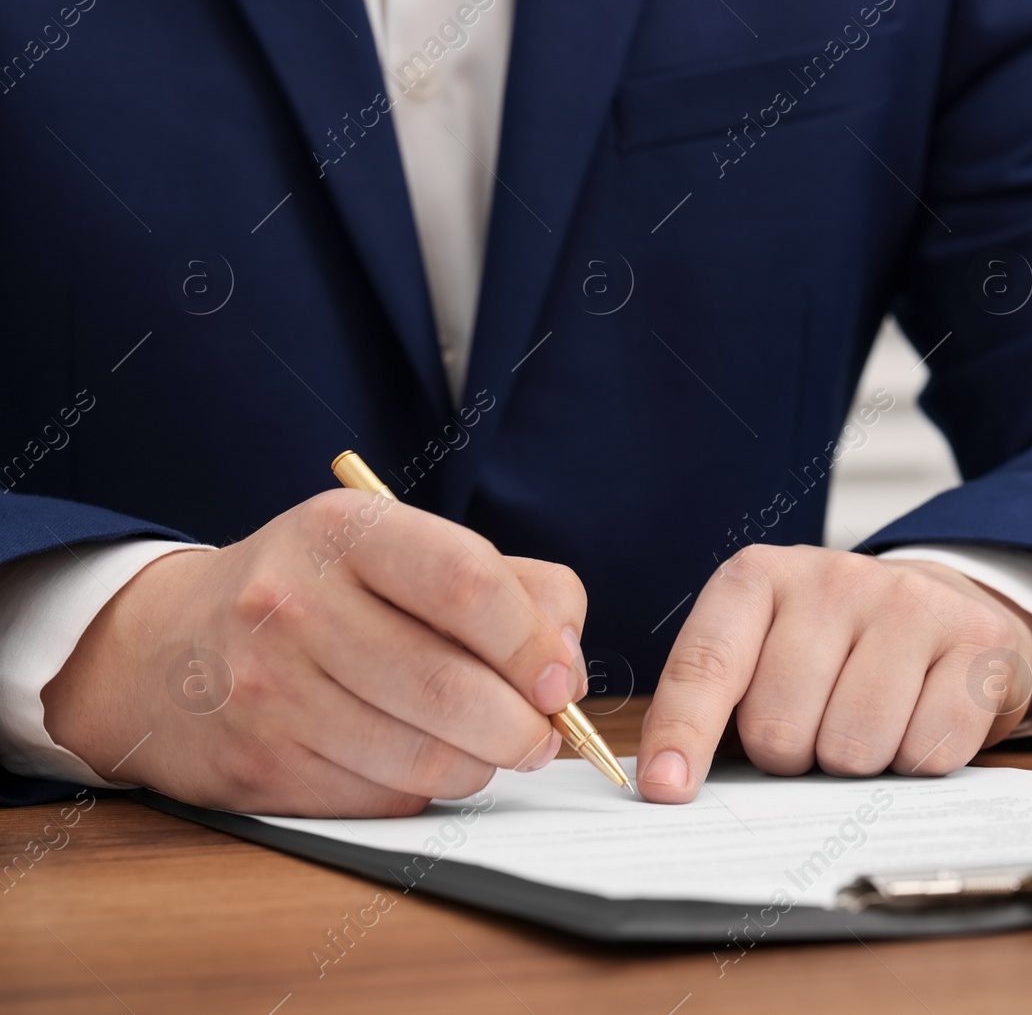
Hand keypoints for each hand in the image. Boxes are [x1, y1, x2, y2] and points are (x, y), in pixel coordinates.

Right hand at [42, 489, 587, 816]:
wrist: (166, 650)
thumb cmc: (320, 594)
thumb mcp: (403, 550)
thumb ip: (514, 588)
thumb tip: (568, 664)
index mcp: (344, 532)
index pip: (466, 582)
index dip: (533, 642)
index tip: (561, 679)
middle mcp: (295, 606)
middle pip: (452, 687)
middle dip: (525, 726)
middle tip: (545, 733)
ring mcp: (270, 691)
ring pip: (427, 756)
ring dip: (484, 763)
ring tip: (490, 745)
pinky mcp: (261, 767)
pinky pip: (386, 795)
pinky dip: (427, 787)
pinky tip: (418, 757)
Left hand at [636, 545, 1031, 802]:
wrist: (945, 608)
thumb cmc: (836, 650)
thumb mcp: (764, 653)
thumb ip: (718, 707)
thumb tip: (674, 786)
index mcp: (758, 579)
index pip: (707, 665)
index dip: (683, 733)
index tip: (667, 789)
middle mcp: (831, 577)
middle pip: (781, 727)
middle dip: (793, 757)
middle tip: (817, 729)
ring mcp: (908, 602)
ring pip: (855, 746)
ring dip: (859, 763)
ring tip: (871, 722)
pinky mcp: (976, 639)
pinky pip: (929, 749)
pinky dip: (920, 761)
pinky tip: (920, 720)